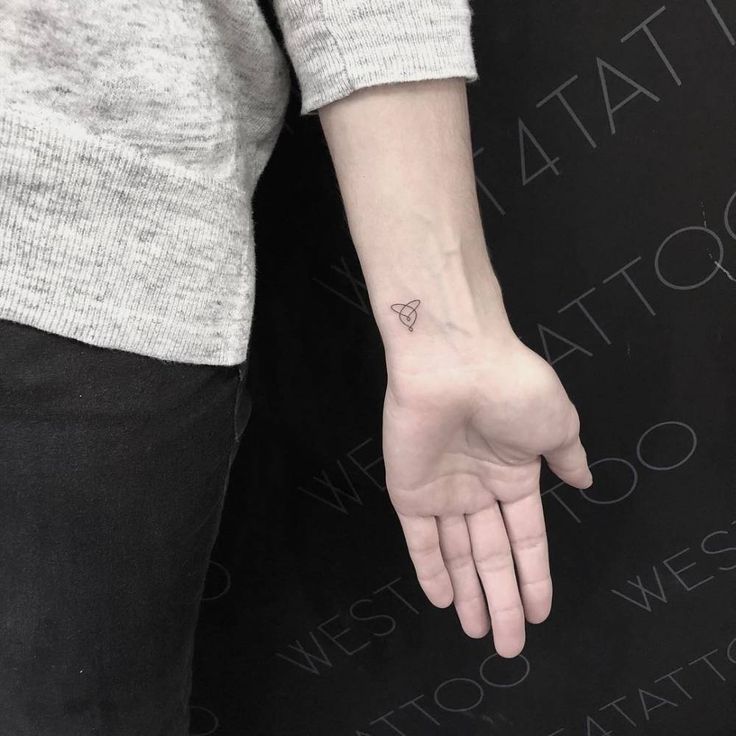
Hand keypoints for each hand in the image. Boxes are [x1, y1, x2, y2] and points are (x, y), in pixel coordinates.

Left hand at [382, 333, 593, 657]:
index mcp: (516, 472)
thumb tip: (586, 479)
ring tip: (480, 632)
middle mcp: (480, 486)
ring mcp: (444, 490)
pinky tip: (444, 599)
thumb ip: (568, 457)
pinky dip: (431, 570)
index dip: (535, 575)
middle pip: (493, 555)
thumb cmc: (513, 389)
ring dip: (470, 593)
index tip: (541, 612)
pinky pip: (421, 539)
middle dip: (503, 599)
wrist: (456, 360)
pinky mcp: (409, 490)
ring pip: (458, 554)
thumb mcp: (558, 423)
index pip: (527, 537)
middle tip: (509, 645)